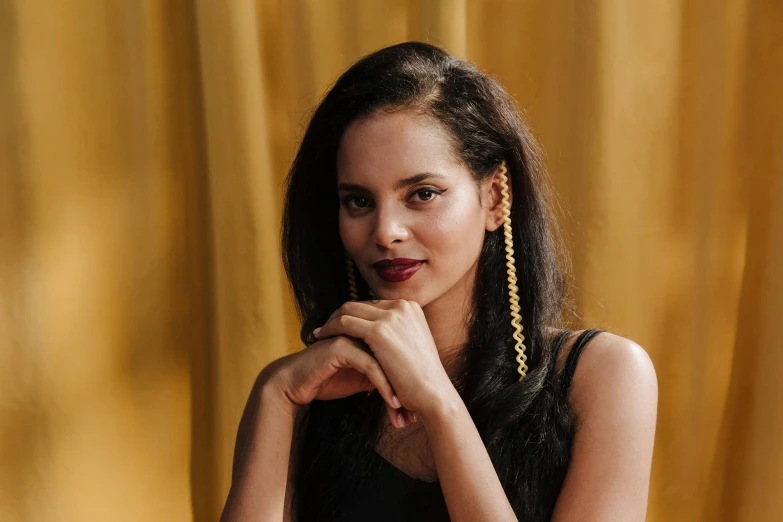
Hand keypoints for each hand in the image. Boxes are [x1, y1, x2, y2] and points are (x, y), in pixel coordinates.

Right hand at [268, 335, 408, 427]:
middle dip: (407, 385)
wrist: (294, 384)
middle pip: (395, 354)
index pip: (398, 351)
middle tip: (415, 410)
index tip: (418, 404)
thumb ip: (381, 372)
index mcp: (369, 332)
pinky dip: (384, 386)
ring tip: (407, 410)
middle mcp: (362, 330)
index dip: (409, 378)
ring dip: (399, 387)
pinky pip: (370, 366)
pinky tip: (393, 403)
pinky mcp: (341, 347)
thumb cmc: (327, 380)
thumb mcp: (361, 378)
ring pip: (385, 360)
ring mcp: (351, 336)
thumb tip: (406, 384)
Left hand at [313, 299, 453, 419]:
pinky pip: (345, 323)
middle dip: (340, 314)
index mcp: (411, 307)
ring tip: (320, 333)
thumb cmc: (423, 379)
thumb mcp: (412, 346)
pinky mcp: (380, 330)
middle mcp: (402, 306)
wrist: (434, 394)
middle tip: (325, 327)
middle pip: (360, 303)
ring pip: (349, 309)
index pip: (373, 304)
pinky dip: (330, 328)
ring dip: (332, 320)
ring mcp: (392, 316)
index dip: (355, 314)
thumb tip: (377, 336)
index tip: (340, 324)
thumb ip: (397, 334)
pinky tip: (321, 338)